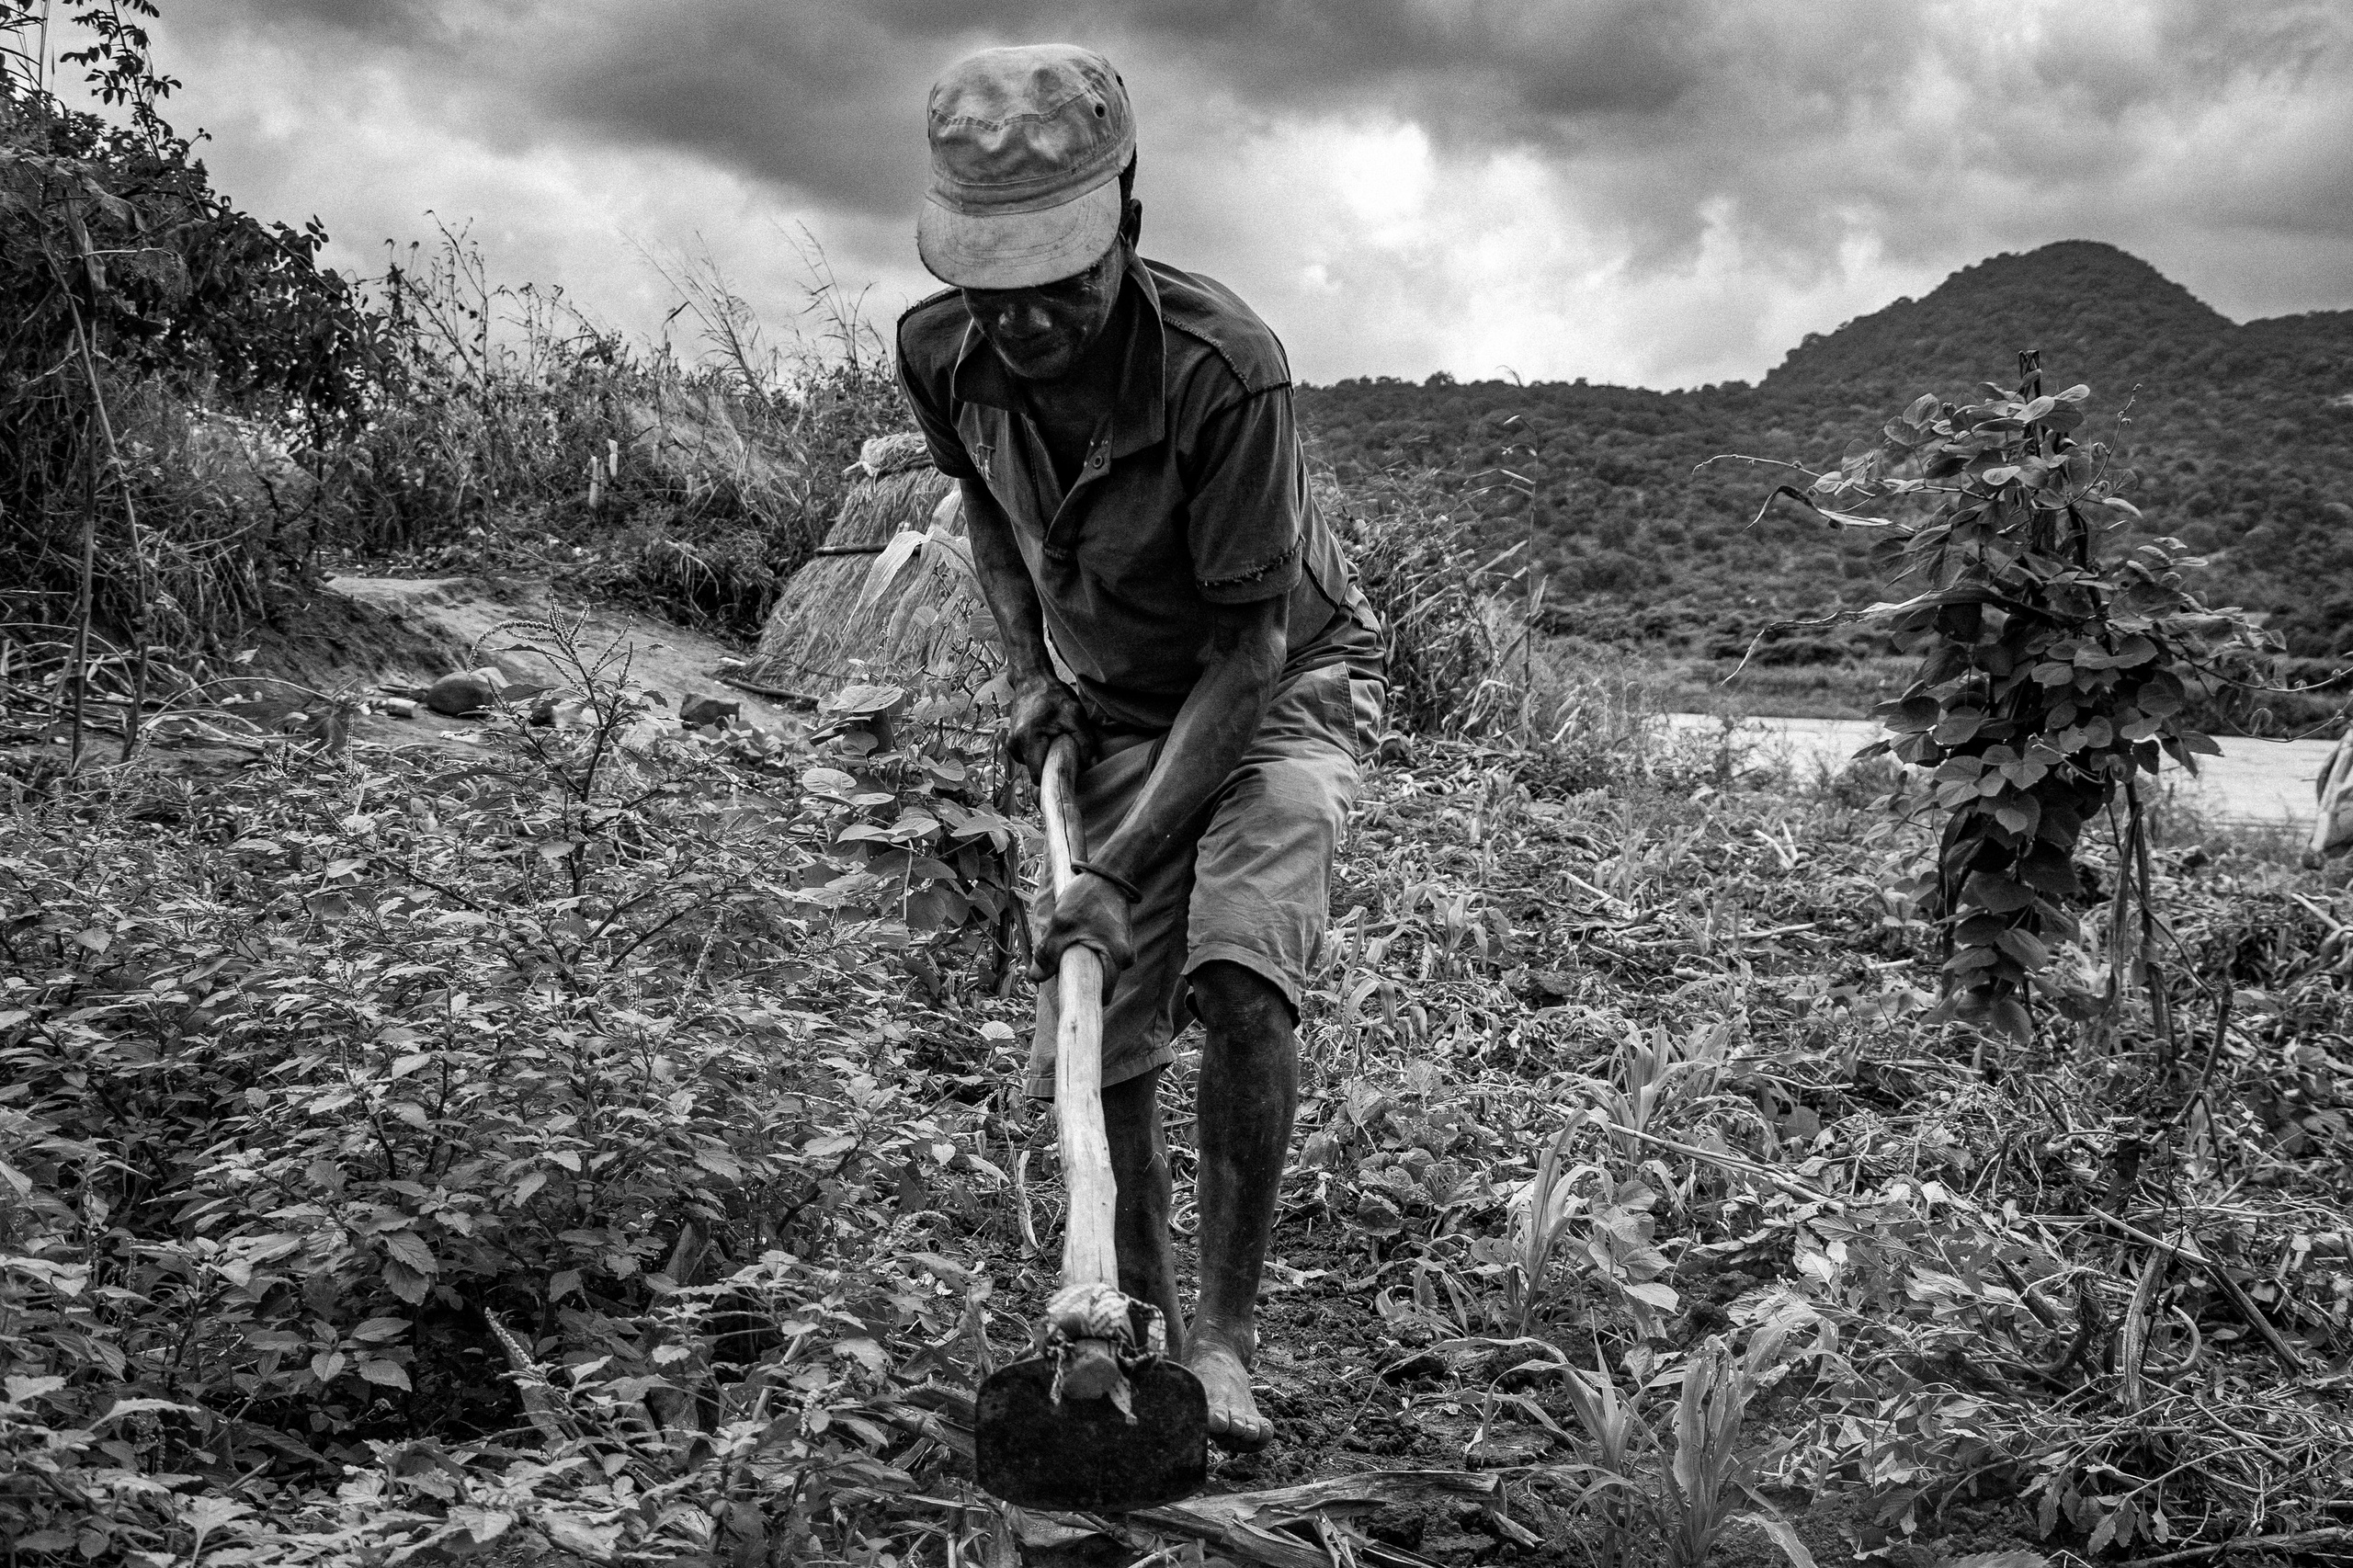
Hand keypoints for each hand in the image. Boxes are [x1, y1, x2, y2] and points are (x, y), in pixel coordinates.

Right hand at [1007, 675, 1095, 784]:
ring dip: (1045, 758)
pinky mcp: (1012, 741)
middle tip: (1066, 753)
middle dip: (1051, 768)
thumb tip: (1089, 765)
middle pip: (1036, 772)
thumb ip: (1085, 741)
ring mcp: (1011, 743)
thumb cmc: (1053, 695)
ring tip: (1056, 740)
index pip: (1038, 776)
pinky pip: (1028, 756)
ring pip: (1032, 764)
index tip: (1067, 776)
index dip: (1053, 780)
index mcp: (1028, 740)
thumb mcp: (1075, 714)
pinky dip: (1039, 752)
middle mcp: (1014, 745)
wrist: (1032, 679)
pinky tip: (1047, 738)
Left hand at [1028, 872, 1133, 1002]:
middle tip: (1060, 959)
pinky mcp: (1120, 941)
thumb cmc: (1087, 897)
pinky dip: (1088, 950)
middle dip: (1078, 974)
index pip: (1101, 994)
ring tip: (1068, 941)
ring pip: (1098, 967)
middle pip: (1098, 981)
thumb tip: (1035, 978)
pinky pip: (1102, 955)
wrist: (1107, 874)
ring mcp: (1124, 949)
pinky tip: (1077, 934)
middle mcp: (1126, 958)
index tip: (1064, 989)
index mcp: (1117, 959)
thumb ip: (1047, 954)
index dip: (1080, 995)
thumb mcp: (1061, 926)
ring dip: (1082, 960)